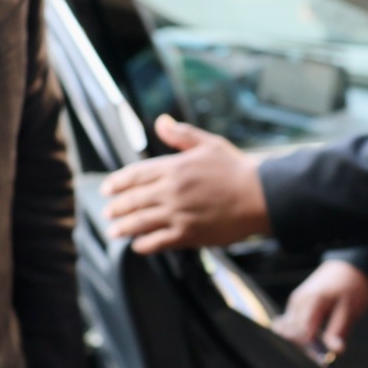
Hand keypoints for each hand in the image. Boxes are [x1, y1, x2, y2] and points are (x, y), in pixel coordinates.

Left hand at [98, 118, 271, 252]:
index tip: (107, 188)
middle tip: (108, 211)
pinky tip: (138, 245)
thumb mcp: (209, 144)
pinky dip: (143, 244)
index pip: (135, 175)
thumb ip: (181, 135)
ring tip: (114, 231)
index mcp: (174, 168)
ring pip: (140, 222)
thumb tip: (161, 122)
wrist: (261, 197)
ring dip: (123, 227)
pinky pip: (157, 242)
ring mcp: (178, 214)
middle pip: (133, 200)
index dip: (116, 182)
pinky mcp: (188, 234)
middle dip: (116, 207)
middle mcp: (172, 191)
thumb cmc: (237, 170)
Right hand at [276, 260, 367, 361]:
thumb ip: (339, 331)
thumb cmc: (352, 285)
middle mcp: (298, 302)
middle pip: (293, 334)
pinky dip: (299, 332)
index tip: (323, 360)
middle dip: (306, 348)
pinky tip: (310, 337)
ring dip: (302, 341)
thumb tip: (335, 351)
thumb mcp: (350, 309)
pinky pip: (291, 322)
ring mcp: (295, 301)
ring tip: (318, 345)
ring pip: (290, 330)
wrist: (350, 266)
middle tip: (323, 355)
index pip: (303, 335)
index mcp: (312, 303)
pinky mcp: (297, 302)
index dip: (312, 351)